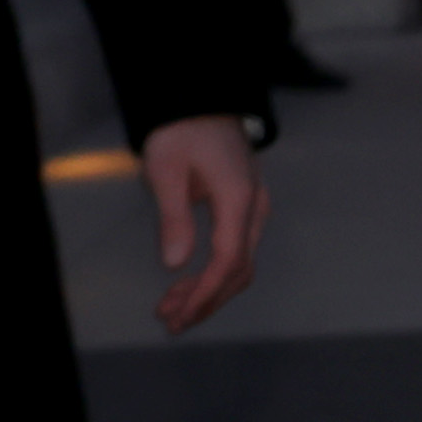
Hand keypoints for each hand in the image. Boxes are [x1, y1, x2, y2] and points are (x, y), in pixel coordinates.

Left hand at [138, 112, 268, 332]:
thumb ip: (174, 218)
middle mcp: (255, 209)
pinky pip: (238, 249)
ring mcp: (255, 208)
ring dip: (210, 290)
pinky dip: (215, 272)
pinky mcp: (247, 207)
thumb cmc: (181, 130)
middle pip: (239, 269)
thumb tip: (176, 263)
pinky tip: (188, 281)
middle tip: (172, 322)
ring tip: (172, 308)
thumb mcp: (166, 170)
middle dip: (206, 300)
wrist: (201, 99)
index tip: (179, 316)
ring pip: (241, 263)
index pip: (227, 261)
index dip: (204, 294)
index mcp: (238, 200)